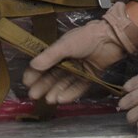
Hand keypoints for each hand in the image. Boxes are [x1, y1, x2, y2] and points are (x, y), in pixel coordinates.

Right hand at [23, 2, 137, 103]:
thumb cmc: (86, 37)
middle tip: (34, 96)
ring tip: (49, 100)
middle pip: (52, 76)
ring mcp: (79, 70)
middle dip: (43, 86)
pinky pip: (78, 87)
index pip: (43, 64)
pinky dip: (70, 93)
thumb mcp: (65, 45)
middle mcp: (67, 61)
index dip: (34, 73)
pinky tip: (62, 99)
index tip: (27, 83)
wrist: (110, 38)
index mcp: (59, 51)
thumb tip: (33, 65)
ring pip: (64, 83)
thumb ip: (50, 56)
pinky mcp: (90, 77)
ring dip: (56, 91)